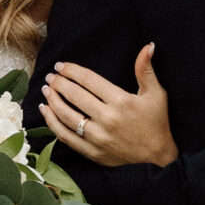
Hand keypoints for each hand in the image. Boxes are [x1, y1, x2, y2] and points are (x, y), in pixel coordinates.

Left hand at [42, 46, 176, 167]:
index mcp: (121, 101)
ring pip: (67, 116)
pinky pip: (66, 137)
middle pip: (75, 96)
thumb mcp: (156, 94)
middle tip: (50, 76)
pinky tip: (46, 112)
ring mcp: (98, 137)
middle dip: (59, 83)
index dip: (72, 71)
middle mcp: (107, 119)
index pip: (89, 80)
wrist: (158, 157)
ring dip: (53, 101)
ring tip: (47, 89)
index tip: (61, 66)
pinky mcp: (93, 152)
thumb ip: (146, 69)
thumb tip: (147, 46)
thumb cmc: (157, 123)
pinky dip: (52, 124)